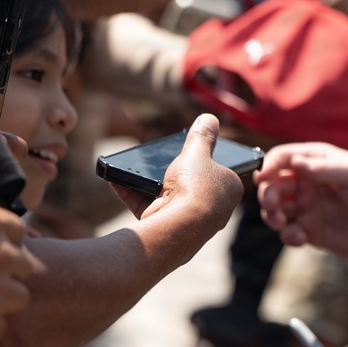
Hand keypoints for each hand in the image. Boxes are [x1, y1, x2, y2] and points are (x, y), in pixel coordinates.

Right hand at [112, 114, 242, 249]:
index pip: (219, 170)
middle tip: (161, 158)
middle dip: (173, 172)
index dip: (204, 159)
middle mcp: (214, 208)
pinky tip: (117, 179)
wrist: (177, 225)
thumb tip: (210, 118)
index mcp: (230, 190)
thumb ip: (202, 136)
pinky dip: (132, 193)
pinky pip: (148, 206)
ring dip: (149, 182)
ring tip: (137, 166)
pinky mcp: (166, 228)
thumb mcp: (197, 153)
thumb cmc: (195, 188)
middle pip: (191, 183)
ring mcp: (189, 220)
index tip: (190, 151)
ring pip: (166, 195)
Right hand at [255, 143, 347, 259]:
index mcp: (316, 161)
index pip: (282, 158)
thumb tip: (294, 161)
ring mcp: (308, 207)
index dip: (269, 166)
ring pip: (276, 210)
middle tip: (273, 205)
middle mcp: (307, 183)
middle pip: (273, 185)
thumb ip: (324, 168)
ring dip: (272, 215)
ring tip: (281, 222)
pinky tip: (300, 237)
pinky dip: (287, 235)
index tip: (262, 177)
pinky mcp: (311, 231)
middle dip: (268, 195)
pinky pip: (289, 232)